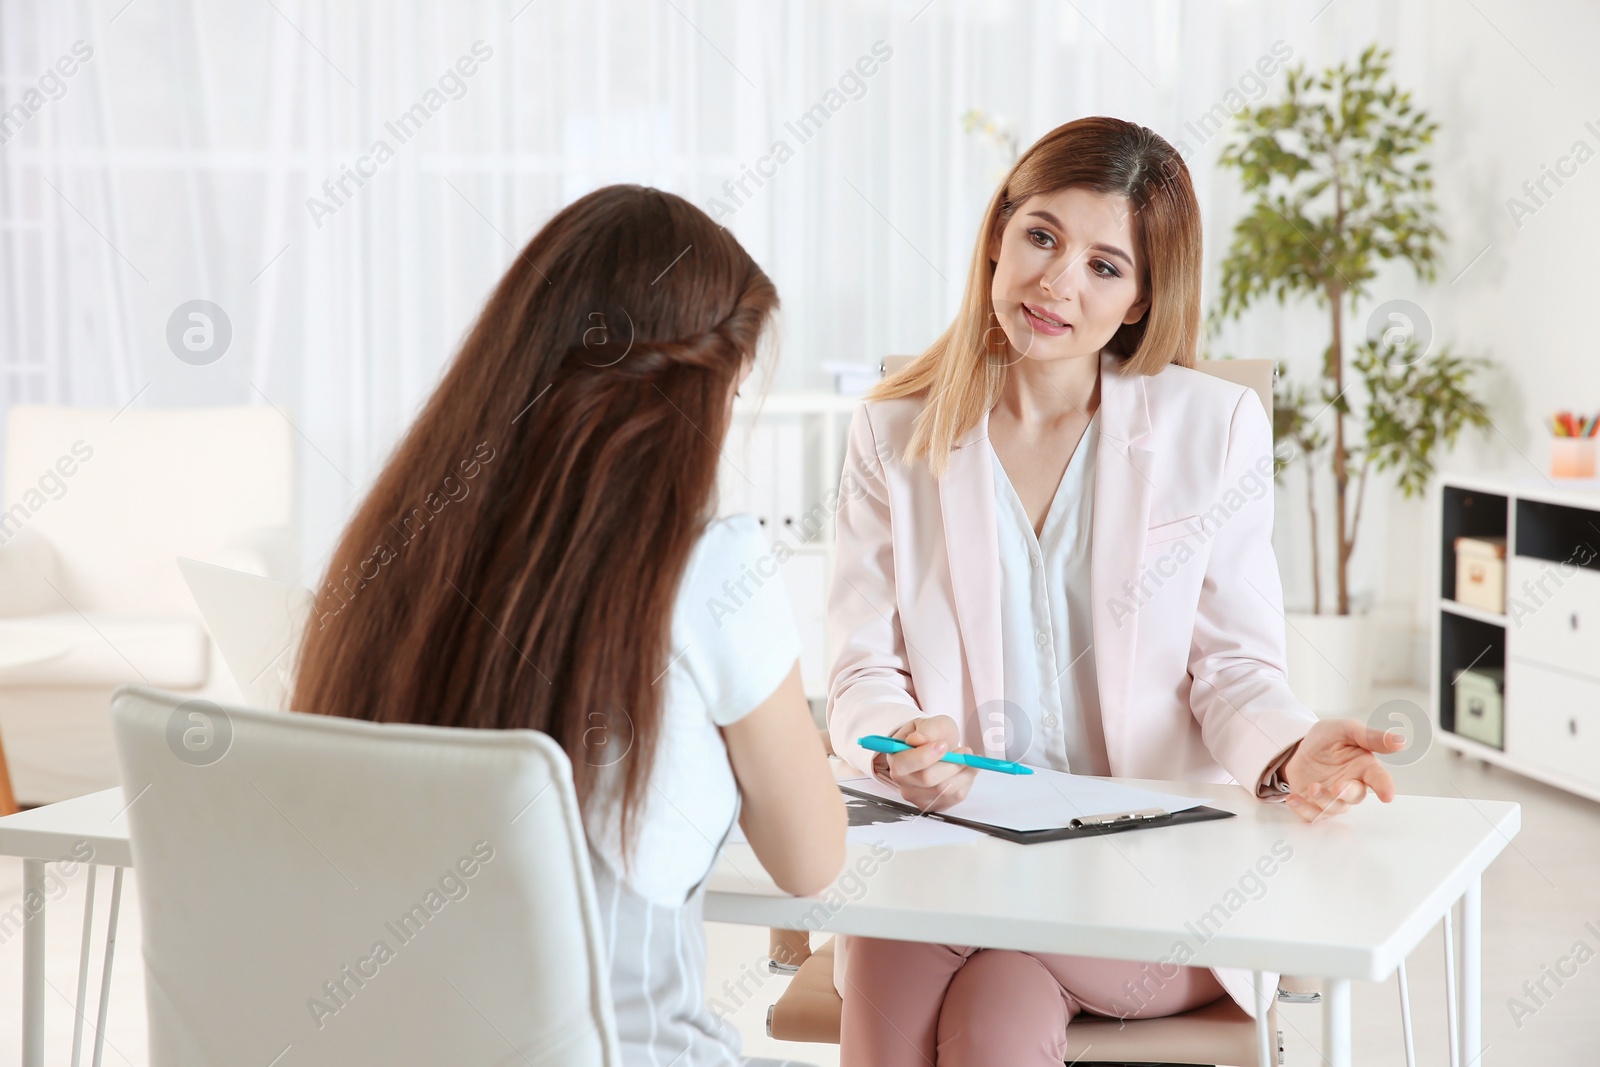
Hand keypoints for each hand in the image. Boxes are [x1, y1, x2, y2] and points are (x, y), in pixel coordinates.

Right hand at [876, 715, 977, 813]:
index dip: (925, 756)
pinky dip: (966, 781)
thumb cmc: (933, 735)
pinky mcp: (934, 805)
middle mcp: (902, 781)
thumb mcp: (932, 723)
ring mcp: (917, 796)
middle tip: (964, 750)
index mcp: (895, 758)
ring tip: (967, 757)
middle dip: (951, 763)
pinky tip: (965, 770)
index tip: (943, 744)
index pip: (904, 764)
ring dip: (962, 772)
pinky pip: (955, 796)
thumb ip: (926, 730)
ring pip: (944, 789)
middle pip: (927, 779)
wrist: (942, 746)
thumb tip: (916, 739)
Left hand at [1282, 719, 1404, 822]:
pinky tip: (1293, 798)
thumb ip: (1369, 736)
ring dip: (1323, 800)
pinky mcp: (1316, 805)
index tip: (1387, 795)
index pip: (1379, 778)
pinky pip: (1312, 815)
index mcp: (1364, 766)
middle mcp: (1352, 784)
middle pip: (1355, 796)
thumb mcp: (1344, 729)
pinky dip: (1302, 809)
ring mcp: (1334, 797)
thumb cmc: (1327, 739)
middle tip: (1337, 787)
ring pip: (1334, 807)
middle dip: (1347, 793)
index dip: (1385, 786)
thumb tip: (1400, 741)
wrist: (1299, 748)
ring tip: (1312, 786)